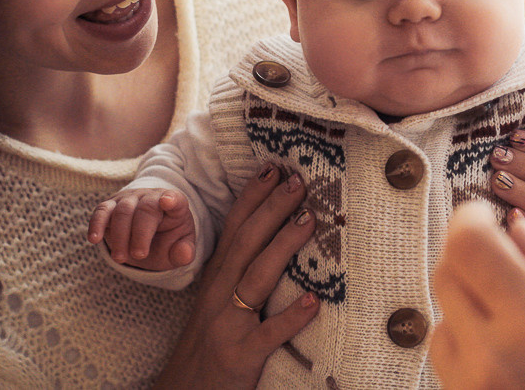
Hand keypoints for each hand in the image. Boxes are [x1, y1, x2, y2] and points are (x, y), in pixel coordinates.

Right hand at [88, 188, 195, 269]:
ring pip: (123, 210)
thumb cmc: (166, 240)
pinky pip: (102, 210)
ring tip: (121, 258)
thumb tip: (185, 255)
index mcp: (175, 206)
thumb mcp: (178, 249)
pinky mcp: (111, 205)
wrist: (147, 234)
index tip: (167, 201)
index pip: (176, 199)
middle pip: (146, 209)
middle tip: (138, 256)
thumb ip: (184, 253)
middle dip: (140, 234)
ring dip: (120, 236)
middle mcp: (152, 197)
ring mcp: (130, 199)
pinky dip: (97, 223)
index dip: (172, 200)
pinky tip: (94, 238)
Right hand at [154, 164, 318, 387]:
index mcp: (217, 280)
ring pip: (256, 278)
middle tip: (298, 180)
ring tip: (309, 221)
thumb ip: (240, 271)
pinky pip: (268, 335)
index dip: (252, 197)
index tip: (273, 168)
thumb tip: (273, 236)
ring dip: (283, 246)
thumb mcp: (219, 302)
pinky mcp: (241, 356)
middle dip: (272, 209)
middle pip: (246, 243)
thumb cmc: (210, 345)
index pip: (234, 229)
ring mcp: (229, 325)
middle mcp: (220, 296)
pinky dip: (290, 317)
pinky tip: (314, 302)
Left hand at [431, 202, 524, 388]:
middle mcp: (491, 356)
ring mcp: (474, 388)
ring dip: (468, 301)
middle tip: (505, 257)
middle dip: (470, 255)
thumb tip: (516, 226)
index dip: (471, 218)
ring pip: (440, 318)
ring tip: (515, 311)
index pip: (468, 245)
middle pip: (447, 275)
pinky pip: (448, 359)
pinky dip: (468, 340)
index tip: (485, 215)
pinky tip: (509, 345)